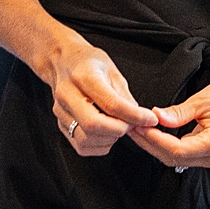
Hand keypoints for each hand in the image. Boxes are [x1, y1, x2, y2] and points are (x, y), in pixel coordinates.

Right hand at [46, 34, 157, 156]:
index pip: (111, 103)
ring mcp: (61, 112)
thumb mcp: (112, 70)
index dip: (134, 116)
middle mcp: (68, 95)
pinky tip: (105, 133)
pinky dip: (99, 145)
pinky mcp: (60, 125)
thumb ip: (125, 96)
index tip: (149, 119)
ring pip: (87, 139)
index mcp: (83, 76)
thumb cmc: (88, 63)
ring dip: (109, 138)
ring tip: (117, 126)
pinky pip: (81, 146)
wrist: (63, 62)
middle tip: (131, 124)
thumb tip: (140, 119)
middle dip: (119, 130)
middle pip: (93, 125)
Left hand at [127, 70, 209, 170]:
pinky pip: (186, 156)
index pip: (176, 150)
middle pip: (175, 159)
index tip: (138, 126)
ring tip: (140, 129)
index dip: (153, 139)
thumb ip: (178, 113)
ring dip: (157, 146)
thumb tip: (155, 117)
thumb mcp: (203, 100)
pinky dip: (169, 147)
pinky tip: (155, 134)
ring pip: (178, 160)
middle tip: (132, 127)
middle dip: (151, 144)